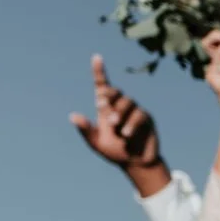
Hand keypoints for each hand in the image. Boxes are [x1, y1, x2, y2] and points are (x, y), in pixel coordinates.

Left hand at [70, 56, 165, 192]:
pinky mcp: (146, 119)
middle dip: (108, 95)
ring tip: (117, 128)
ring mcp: (134, 112)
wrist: (136, 163)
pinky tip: (126, 135)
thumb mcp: (96, 143)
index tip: (96, 57)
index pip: (102, 86)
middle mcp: (120, 107)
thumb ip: (86, 130)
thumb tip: (73, 116)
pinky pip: (139, 115)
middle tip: (100, 106)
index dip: (99, 71)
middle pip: (115, 91)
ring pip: (127, 102)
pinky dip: (131, 124)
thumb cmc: (114, 152)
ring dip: (119, 113)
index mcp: (105, 110)